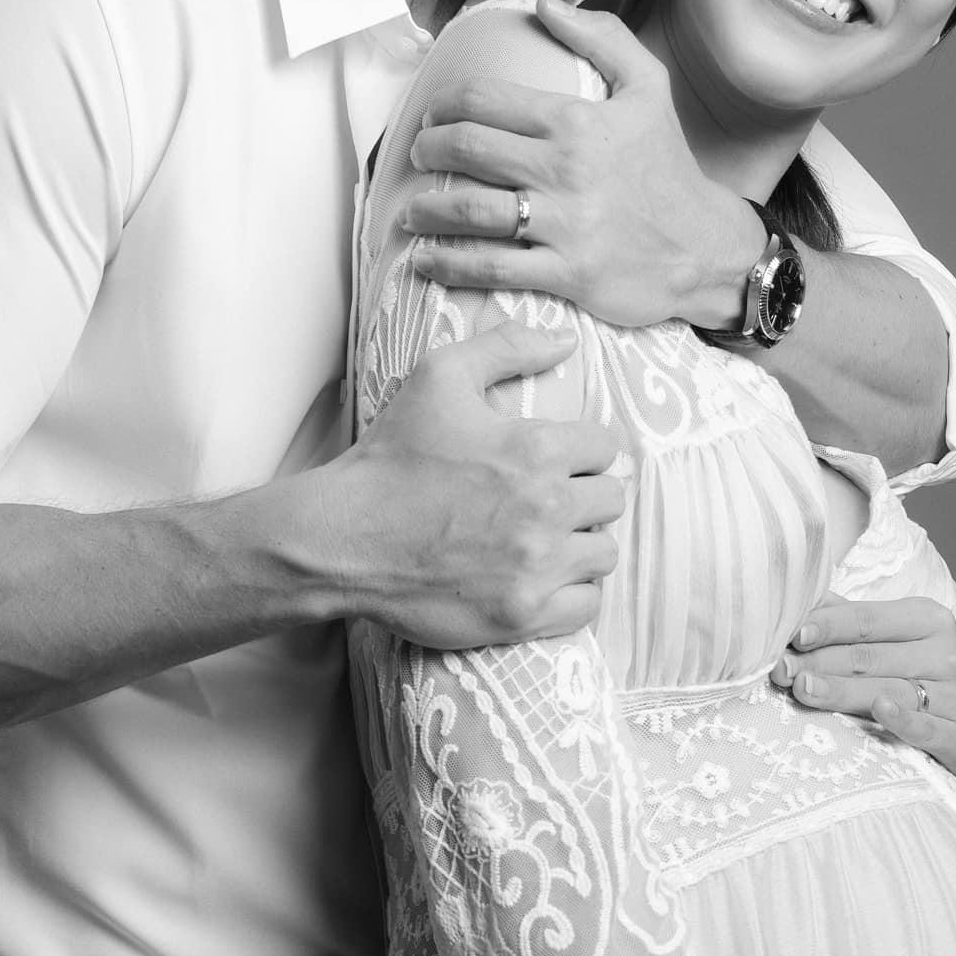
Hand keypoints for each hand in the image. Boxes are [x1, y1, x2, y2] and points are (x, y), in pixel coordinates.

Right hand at [328, 320, 623, 647]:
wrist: (344, 538)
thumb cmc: (391, 458)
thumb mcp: (439, 377)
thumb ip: (507, 346)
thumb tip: (565, 340)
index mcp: (537, 448)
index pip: (606, 448)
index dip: (581, 452)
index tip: (554, 462)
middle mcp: (548, 508)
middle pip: (611, 501)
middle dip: (584, 497)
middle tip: (545, 503)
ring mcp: (538, 566)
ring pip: (603, 554)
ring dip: (581, 546)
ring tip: (545, 542)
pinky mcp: (523, 614)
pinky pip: (585, 606)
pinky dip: (571, 594)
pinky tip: (542, 579)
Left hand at [401, 0, 762, 328]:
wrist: (705, 249)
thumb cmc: (668, 168)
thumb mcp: (649, 89)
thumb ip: (600, 38)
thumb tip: (543, 5)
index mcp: (575, 121)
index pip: (484, 101)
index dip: (444, 105)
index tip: (432, 117)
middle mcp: (564, 169)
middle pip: (466, 149)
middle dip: (426, 150)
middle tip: (418, 156)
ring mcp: (564, 224)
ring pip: (470, 210)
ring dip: (427, 209)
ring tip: (412, 211)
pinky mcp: (566, 273)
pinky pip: (491, 267)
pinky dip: (449, 264)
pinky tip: (427, 261)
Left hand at [771, 595, 955, 780]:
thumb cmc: (921, 678)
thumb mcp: (894, 642)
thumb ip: (850, 622)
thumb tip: (799, 598)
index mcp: (928, 620)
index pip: (868, 620)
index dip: (829, 626)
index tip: (794, 634)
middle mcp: (948, 654)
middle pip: (871, 657)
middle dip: (820, 662)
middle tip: (782, 670)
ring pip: (891, 691)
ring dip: (844, 691)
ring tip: (805, 690)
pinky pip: (928, 727)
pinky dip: (904, 720)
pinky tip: (881, 711)